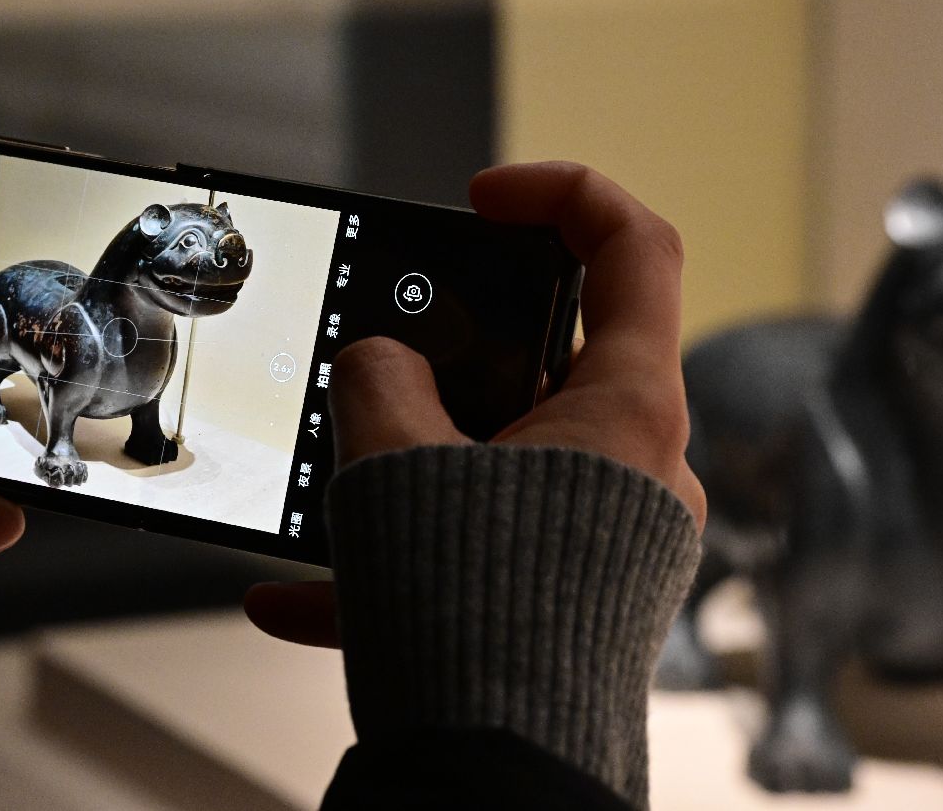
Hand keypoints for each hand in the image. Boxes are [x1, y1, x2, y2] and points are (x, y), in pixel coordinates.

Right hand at [245, 161, 701, 646]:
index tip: (484, 196)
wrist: (501, 778)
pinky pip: (488, 544)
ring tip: (339, 486)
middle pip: (562, 352)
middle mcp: (640, 464)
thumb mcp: (399, 465)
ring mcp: (614, 533)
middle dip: (463, 350)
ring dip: (422, 463)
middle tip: (395, 356)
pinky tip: (302, 598)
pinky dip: (409, 555)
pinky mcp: (576, 594)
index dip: (563, 191)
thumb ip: (381, 381)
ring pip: (512, 455)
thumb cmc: (478, 625)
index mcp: (628, 408)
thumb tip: (381, 367)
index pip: (634, 246)